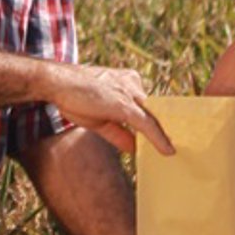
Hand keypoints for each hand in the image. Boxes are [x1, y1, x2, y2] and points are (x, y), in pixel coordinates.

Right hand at [46, 62, 174, 156]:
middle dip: (166, 129)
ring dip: (165, 135)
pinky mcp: (125, 105)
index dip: (157, 124)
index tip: (166, 139)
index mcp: (128, 82)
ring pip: (154, 117)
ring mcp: (130, 94)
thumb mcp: (99, 120)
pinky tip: (167, 151)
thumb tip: (134, 149)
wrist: (57, 82)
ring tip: (175, 153)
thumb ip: (119, 134)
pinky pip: (147, 124)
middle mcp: (133, 84)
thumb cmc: (75, 97)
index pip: (148, 105)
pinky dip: (159, 139)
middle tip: (178, 147)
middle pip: (155, 110)